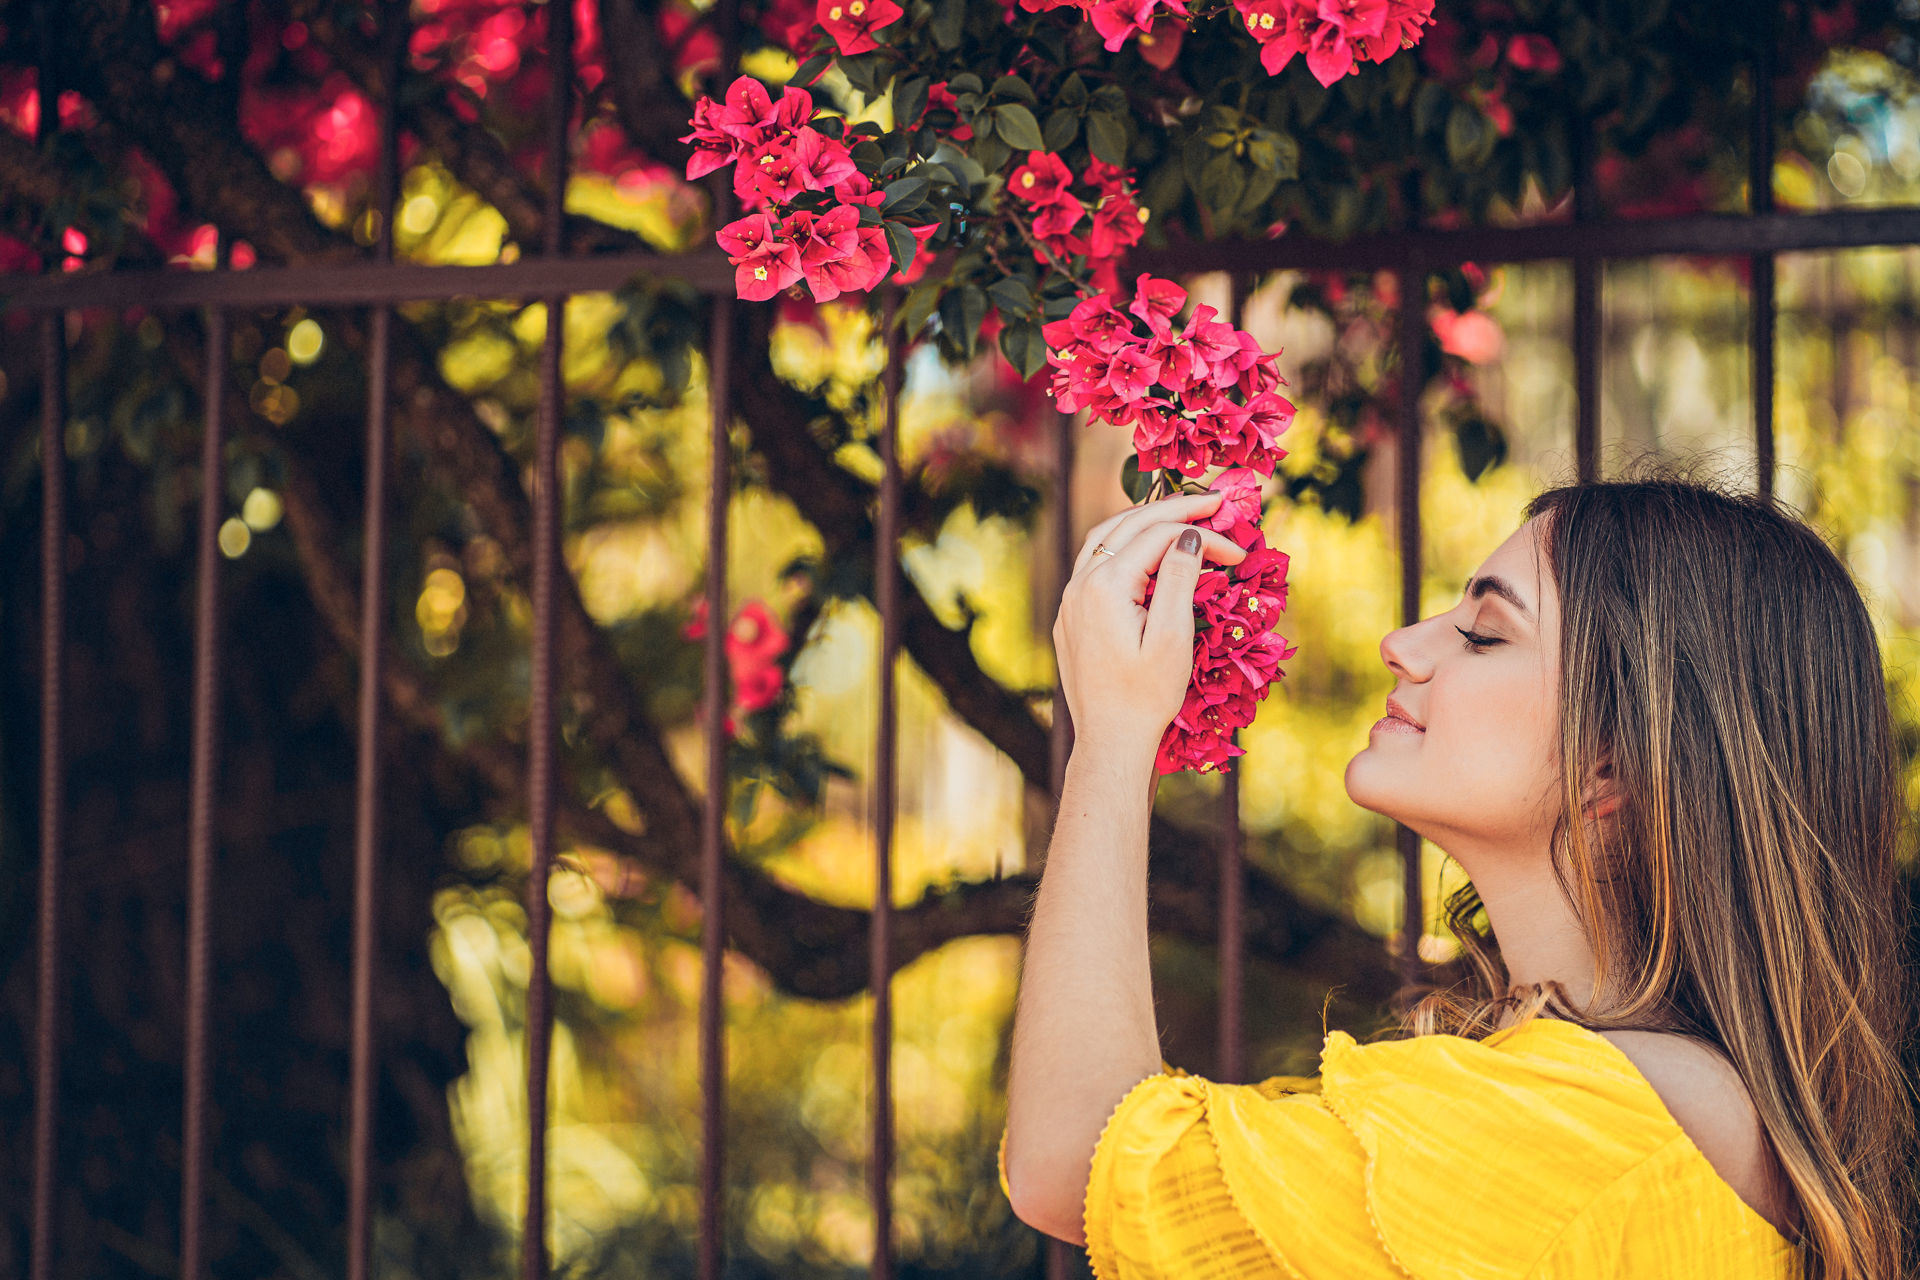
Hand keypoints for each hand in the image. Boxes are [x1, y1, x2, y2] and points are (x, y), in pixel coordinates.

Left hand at [1053, 491, 1247, 756]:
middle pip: (1128, 526)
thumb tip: (1187, 536)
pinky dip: (1124, 547)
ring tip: (1182, 514)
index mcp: (1105, 587)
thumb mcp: (1172, 639)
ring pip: (1105, 540)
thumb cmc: (1146, 698)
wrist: (1110, 743)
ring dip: (1144, 521)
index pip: (1159, 537)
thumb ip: (1177, 580)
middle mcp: (1079, 586)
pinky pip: (1095, 565)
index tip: (1239, 549)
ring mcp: (1070, 601)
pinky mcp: (1071, 618)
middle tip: (1216, 502)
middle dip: (1175, 511)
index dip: (1203, 534)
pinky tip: (1146, 552)